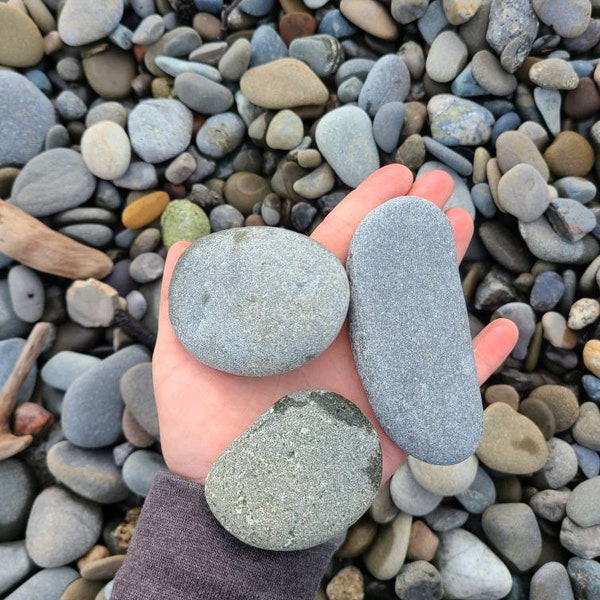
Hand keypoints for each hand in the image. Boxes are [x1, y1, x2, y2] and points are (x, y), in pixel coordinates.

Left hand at [153, 165, 517, 483]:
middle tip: (444, 184)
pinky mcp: (392, 417)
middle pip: (384, 270)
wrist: (227, 496)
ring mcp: (368, 373)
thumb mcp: (182, 357)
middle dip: (413, 225)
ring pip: (416, 312)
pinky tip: (504, 328)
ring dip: (444, 270)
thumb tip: (184, 245)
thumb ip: (186, 301)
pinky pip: (443, 386)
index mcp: (297, 317)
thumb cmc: (200, 428)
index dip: (367, 209)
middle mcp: (338, 337)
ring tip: (466, 225)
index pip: (338, 249)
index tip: (397, 173)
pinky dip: (476, 360)